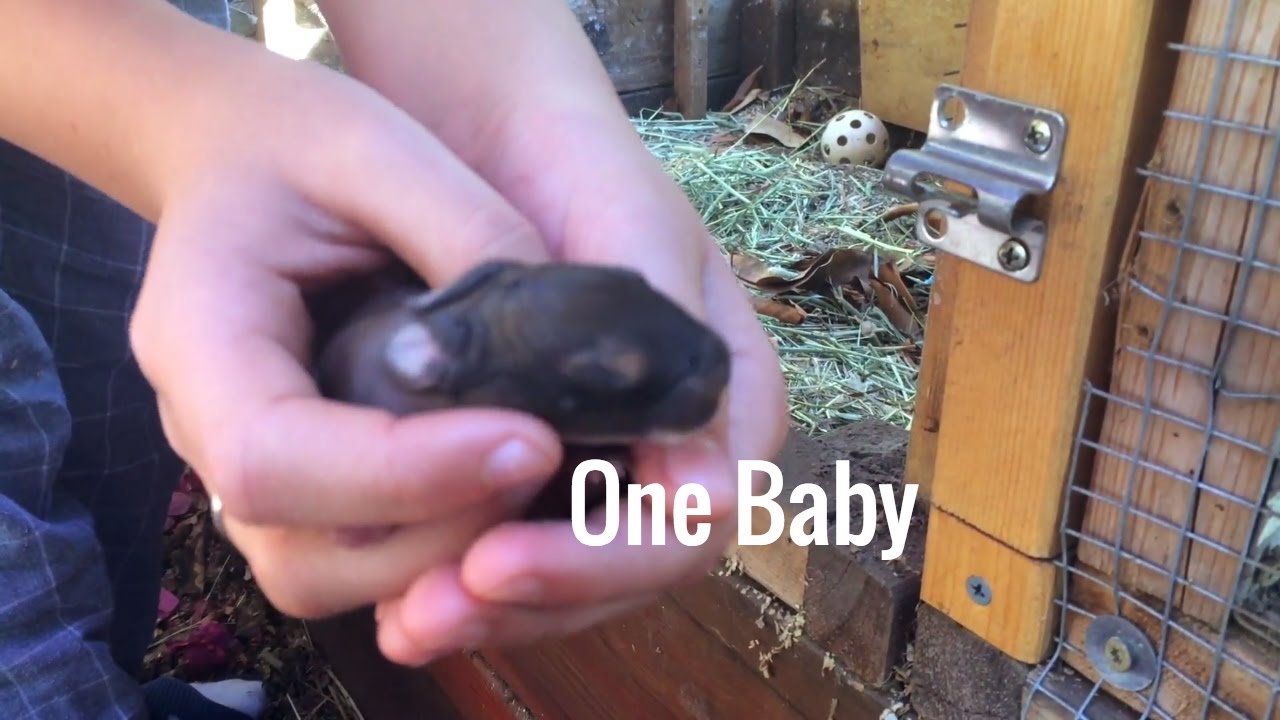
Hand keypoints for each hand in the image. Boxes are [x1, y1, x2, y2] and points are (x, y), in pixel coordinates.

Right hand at [128, 53, 569, 619]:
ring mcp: (240, 472)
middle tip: (551, 459)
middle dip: (441, 530)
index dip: (406, 473)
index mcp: (197, 338)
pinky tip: (506, 492)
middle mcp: (202, 429)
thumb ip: (467, 233)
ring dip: (446, 555)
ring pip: (328, 577)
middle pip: (302, 552)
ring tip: (536, 476)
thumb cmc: (293, 140)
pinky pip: (356, 559)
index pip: (275, 458)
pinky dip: (435, 551)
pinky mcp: (294, 486)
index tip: (533, 438)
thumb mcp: (380, 147)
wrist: (233, 154)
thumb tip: (566, 336)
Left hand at [371, 110, 789, 663]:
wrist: (495, 131)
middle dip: (537, 598)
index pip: (694, 519)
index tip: (504, 559)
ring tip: (405, 621)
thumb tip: (706, 498)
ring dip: (495, 606)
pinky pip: (519, 543)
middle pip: (629, 565)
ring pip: (572, 573)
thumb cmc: (578, 167)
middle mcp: (679, 446)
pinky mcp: (540, 465)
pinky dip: (464, 576)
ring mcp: (609, 460)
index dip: (606, 557)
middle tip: (436, 608)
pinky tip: (400, 593)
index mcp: (730, 400)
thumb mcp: (634, 233)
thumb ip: (673, 346)